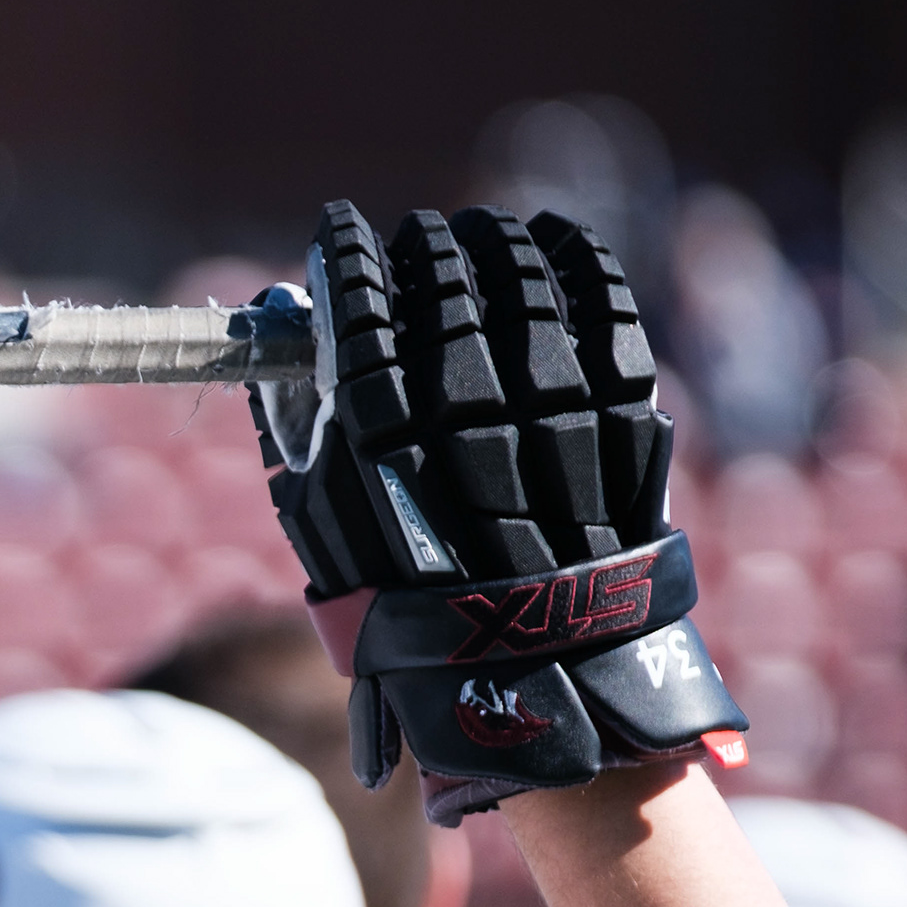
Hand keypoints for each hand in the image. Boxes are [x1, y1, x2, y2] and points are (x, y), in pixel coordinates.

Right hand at [251, 204, 743, 823]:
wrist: (530, 676)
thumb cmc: (408, 606)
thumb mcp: (323, 525)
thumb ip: (294, 420)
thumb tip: (283, 321)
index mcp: (385, 442)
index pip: (360, 305)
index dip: (346, 255)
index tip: (338, 230)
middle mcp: (469, 415)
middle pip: (446, 286)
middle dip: (424, 247)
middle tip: (414, 236)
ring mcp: (555, 413)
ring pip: (527, 285)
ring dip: (497, 245)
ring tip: (477, 237)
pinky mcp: (624, 419)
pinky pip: (606, 311)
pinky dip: (580, 262)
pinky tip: (555, 243)